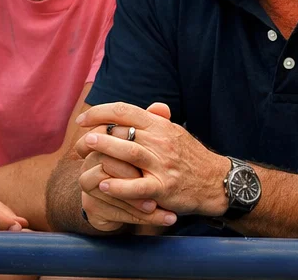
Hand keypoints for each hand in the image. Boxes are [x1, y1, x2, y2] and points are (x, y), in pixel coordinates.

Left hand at [75, 101, 229, 218]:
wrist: (216, 182)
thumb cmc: (191, 157)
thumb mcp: (176, 132)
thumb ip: (157, 121)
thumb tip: (143, 108)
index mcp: (161, 125)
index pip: (126, 110)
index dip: (100, 112)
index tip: (82, 119)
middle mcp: (161, 141)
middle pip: (124, 130)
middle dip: (98, 132)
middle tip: (80, 140)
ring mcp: (163, 165)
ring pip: (130, 153)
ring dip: (106, 149)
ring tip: (86, 149)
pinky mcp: (164, 188)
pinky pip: (138, 187)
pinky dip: (119, 186)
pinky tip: (103, 184)